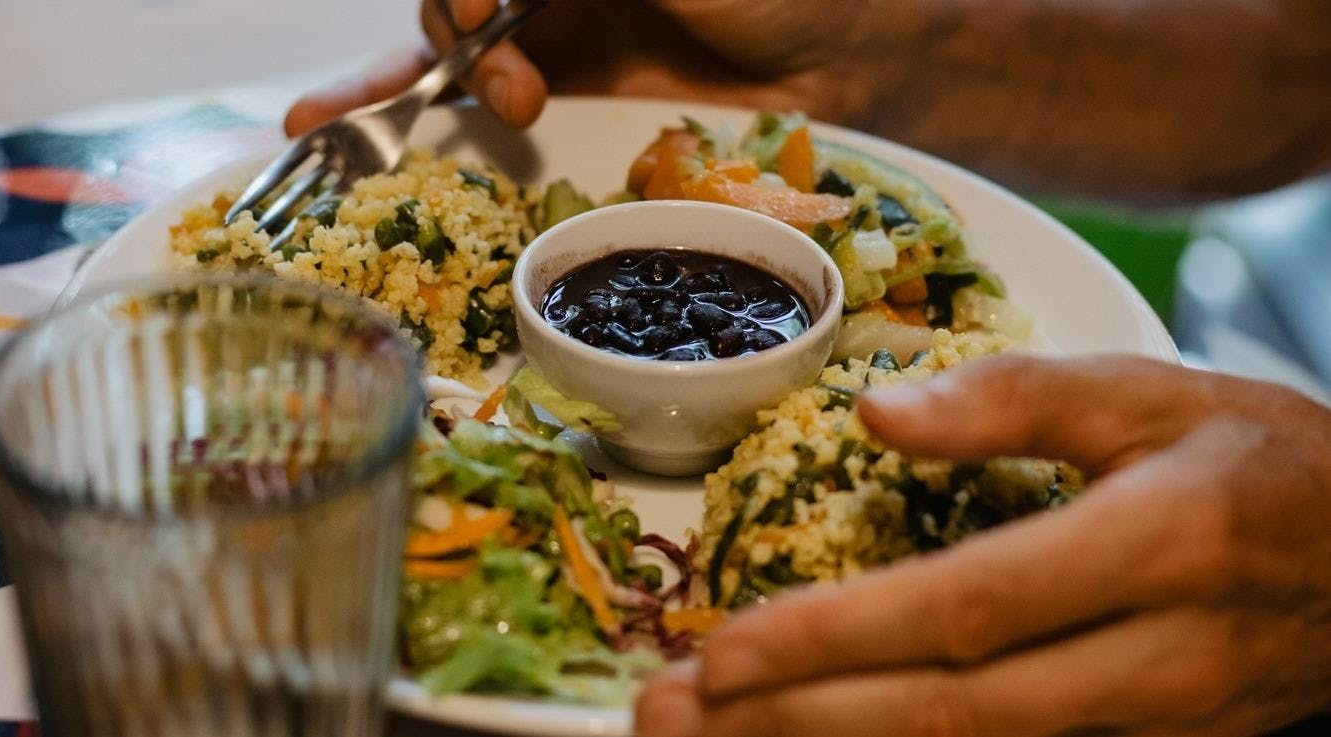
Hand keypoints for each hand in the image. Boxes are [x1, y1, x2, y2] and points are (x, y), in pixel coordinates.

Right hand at [285, 0, 897, 135]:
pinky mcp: (550, 96)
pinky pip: (459, 97)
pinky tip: (335, 122)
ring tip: (516, 103)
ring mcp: (540, 31)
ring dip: (434, 68)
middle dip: (449, 20)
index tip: (492, 5)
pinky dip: (399, 108)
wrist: (841, 70)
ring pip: (437, 38)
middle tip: (492, 53)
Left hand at [637, 355, 1330, 736]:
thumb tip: (875, 414)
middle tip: (671, 717)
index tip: (722, 651)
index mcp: (1159, 543)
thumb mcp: (1152, 393)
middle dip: (800, 725)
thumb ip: (1014, 396)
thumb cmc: (1261, 459)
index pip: (972, 608)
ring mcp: (1160, 730)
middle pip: (957, 715)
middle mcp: (1157, 659)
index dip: (840, 637)